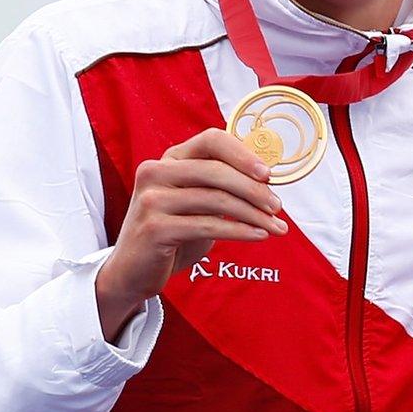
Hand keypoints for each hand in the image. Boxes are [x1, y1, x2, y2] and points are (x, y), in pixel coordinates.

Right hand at [95, 128, 287, 338]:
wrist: (135, 271)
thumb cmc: (175, 233)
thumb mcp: (198, 203)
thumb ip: (222, 186)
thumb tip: (268, 179)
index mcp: (169, 160)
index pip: (211, 140)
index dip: (243, 154)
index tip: (269, 174)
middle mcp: (155, 172)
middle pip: (217, 171)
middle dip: (254, 189)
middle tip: (278, 207)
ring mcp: (151, 199)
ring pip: (216, 199)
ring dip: (254, 214)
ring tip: (277, 227)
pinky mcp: (154, 227)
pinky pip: (208, 225)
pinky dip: (239, 230)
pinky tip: (258, 236)